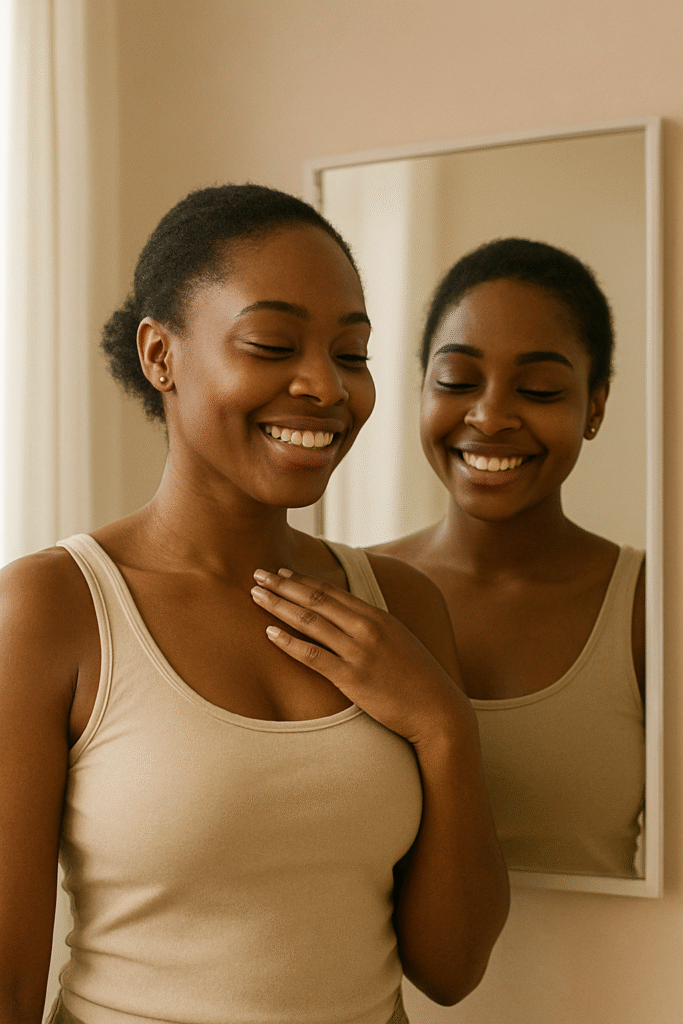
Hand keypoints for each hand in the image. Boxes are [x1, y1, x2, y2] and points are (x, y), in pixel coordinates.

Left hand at [251, 567, 468, 748]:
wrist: (438, 710)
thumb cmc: (418, 680)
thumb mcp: (399, 643)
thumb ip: (374, 629)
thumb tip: (351, 621)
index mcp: (378, 617)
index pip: (332, 591)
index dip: (303, 580)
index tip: (281, 572)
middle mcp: (367, 628)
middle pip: (316, 599)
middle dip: (283, 585)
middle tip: (257, 574)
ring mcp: (359, 652)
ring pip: (310, 621)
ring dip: (279, 606)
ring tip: (255, 596)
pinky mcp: (352, 678)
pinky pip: (312, 655)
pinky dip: (288, 642)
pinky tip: (269, 633)